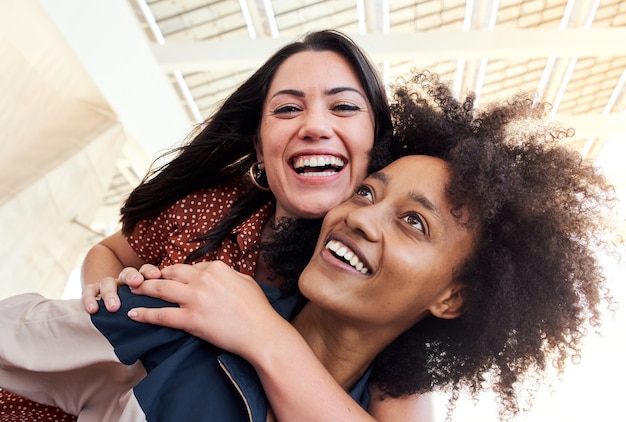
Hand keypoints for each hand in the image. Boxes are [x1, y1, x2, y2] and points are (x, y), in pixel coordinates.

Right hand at [82, 264, 161, 313]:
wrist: (112, 306)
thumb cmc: (139, 307)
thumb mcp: (150, 303)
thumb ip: (159, 304)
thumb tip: (176, 315)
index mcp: (140, 280)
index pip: (145, 271)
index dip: (150, 271)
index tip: (156, 276)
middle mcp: (124, 280)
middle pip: (127, 273)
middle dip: (132, 277)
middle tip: (137, 283)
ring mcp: (108, 284)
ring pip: (107, 282)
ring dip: (111, 293)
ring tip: (114, 307)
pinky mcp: (92, 290)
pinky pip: (89, 291)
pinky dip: (89, 299)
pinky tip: (93, 310)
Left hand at [126, 261, 284, 357]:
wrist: (262, 333)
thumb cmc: (258, 310)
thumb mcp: (246, 282)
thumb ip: (230, 275)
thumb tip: (221, 275)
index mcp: (217, 268)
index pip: (192, 266)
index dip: (179, 273)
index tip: (170, 276)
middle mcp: (203, 279)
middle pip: (171, 272)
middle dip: (155, 274)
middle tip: (143, 278)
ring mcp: (195, 299)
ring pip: (161, 289)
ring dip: (143, 289)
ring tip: (130, 290)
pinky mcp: (191, 319)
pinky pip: (162, 315)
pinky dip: (145, 314)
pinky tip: (133, 314)